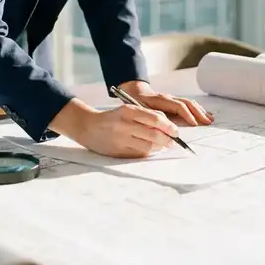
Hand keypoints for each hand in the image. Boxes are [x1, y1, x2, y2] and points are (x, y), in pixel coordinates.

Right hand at [49, 98, 178, 158]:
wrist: (88, 127)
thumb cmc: (112, 118)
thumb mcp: (127, 110)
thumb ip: (146, 115)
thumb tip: (168, 125)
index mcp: (128, 111)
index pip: (155, 119)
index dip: (169, 126)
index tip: (176, 131)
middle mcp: (125, 125)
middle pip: (154, 134)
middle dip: (168, 140)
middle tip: (174, 141)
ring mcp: (122, 140)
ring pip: (149, 146)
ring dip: (160, 147)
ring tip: (163, 145)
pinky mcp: (119, 152)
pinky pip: (140, 154)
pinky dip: (149, 153)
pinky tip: (150, 149)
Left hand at [118, 80, 214, 126]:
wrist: (134, 92)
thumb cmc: (137, 104)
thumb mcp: (141, 112)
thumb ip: (152, 119)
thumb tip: (164, 130)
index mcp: (160, 100)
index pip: (178, 106)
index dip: (187, 115)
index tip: (195, 124)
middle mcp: (168, 97)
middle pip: (187, 103)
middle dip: (198, 113)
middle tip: (207, 123)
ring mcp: (172, 98)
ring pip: (189, 103)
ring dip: (200, 111)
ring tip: (209, 119)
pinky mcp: (174, 101)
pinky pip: (188, 104)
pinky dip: (197, 109)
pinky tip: (204, 115)